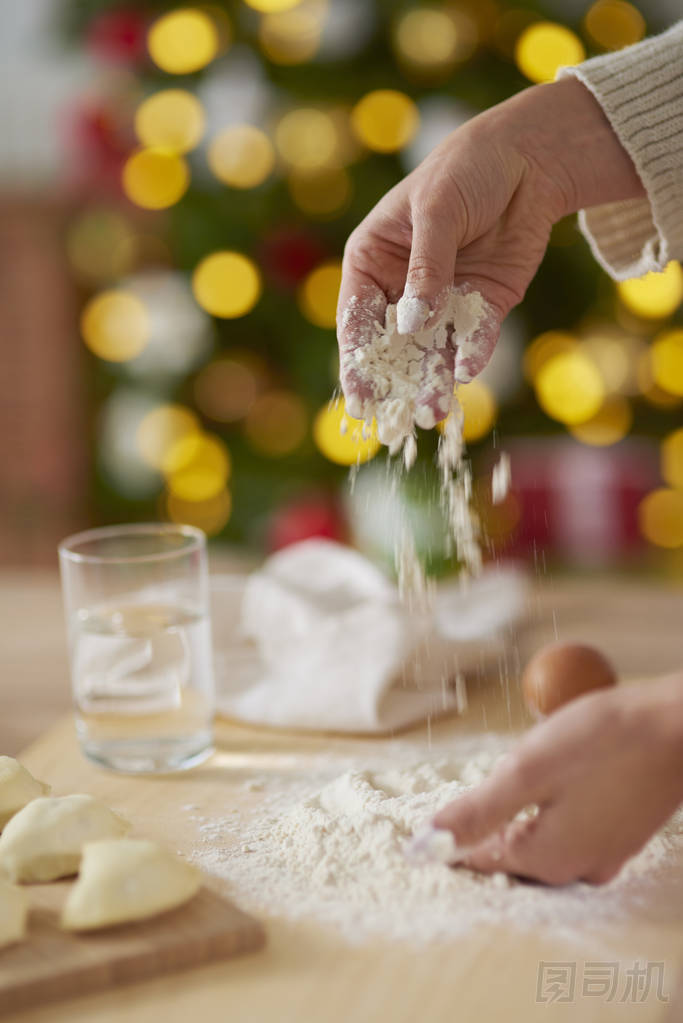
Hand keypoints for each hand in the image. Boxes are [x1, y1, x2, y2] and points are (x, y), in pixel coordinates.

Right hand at [338, 78, 643, 421]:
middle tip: (394, 421)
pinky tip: (467, 372)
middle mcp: (403, 289)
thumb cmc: (466, 170)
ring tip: (434, 413)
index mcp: (372, 262)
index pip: (358, 318)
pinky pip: (473, 338)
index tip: (359, 396)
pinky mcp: (483, 307)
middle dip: (394, 382)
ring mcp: (443, 301)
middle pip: (393, 346)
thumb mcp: (437, 212)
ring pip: (433, 351)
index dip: (356, 359)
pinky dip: (471, 355)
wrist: (529, 159)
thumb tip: (412, 325)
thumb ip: (426, 269)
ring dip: (433, 382)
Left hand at [433, 675, 682, 883]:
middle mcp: (577, 869)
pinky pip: (572, 832)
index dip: (451, 835)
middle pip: (511, 855)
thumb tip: (425, 845)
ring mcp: (605, 854)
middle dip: (487, 825)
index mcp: (547, 859)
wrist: (679, 727)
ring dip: (520, 816)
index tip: (429, 816)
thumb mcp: (528, 769)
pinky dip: (552, 812)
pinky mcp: (623, 834)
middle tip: (476, 786)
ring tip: (514, 778)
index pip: (479, 860)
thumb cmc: (606, 740)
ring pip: (542, 843)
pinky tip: (554, 782)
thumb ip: (477, 811)